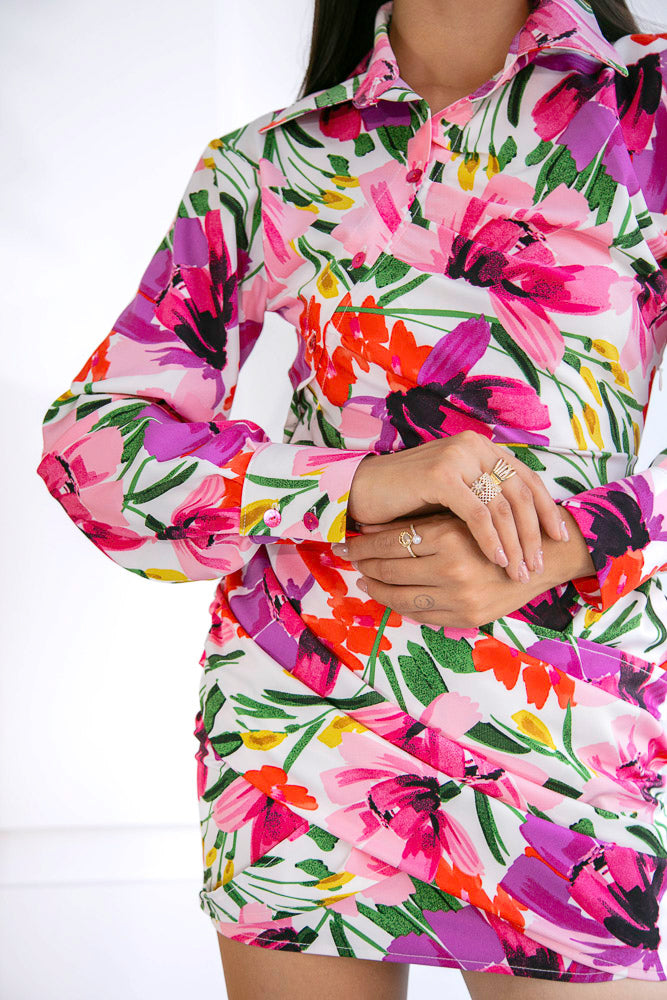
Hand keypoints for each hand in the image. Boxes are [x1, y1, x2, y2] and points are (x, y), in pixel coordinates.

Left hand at [333, 508, 594, 628]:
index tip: (347, 542)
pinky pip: (422, 614)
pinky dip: (400, 605)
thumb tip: (370, 528)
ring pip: (400, 597)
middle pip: (390, 570)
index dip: (364, 544)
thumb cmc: (500, 526)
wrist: (547, 556)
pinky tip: (389, 596)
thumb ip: (422, 521)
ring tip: (364, 578)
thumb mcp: (461, 515)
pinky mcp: (468, 617)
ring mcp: (460, 597)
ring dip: (377, 588)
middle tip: (348, 559)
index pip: (390, 543)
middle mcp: (453, 569)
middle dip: (364, 564)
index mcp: (449, 536)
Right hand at [348, 431, 568, 584]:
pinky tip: (498, 560)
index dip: (546, 509)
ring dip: (516, 543)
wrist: (363, 490)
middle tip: (540, 564)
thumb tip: (525, 526)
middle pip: (521, 493)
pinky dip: (491, 540)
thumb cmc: (407, 497)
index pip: (526, 478)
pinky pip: (478, 514)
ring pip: (503, 506)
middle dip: (535, 533)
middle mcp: (474, 446)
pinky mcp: (442, 476)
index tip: (559, 537)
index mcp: (481, 447)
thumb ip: (484, 496)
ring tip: (520, 570)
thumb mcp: (455, 492)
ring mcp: (458, 458)